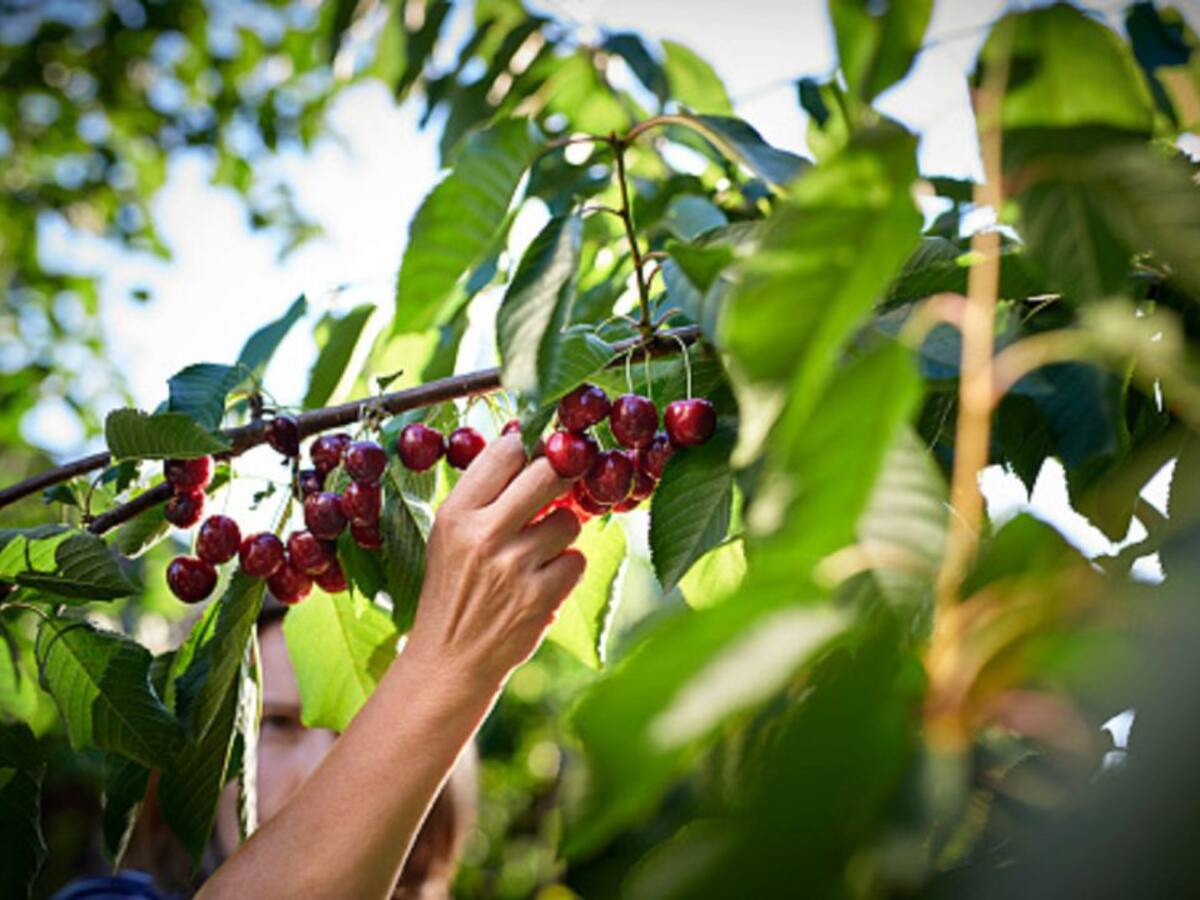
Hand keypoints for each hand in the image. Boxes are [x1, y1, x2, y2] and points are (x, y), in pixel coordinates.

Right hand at [404, 433, 585, 688]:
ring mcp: (513, 566)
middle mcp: (482, 535)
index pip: (506, 453)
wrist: (449, 660)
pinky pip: (577, 560)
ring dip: (562, 533)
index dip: (529, 451)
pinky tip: (543, 582)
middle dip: (559, 479)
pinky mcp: (539, 597)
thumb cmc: (454, 590)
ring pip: (569, 520)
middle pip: (548, 474)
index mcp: (456, 514)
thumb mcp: (449, 537)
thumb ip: (483, 495)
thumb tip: (525, 443)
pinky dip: (566, 570)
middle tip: (555, 492)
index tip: (537, 458)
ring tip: (538, 553)